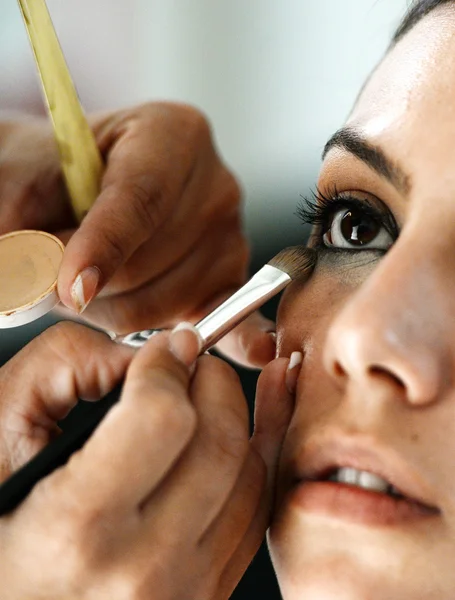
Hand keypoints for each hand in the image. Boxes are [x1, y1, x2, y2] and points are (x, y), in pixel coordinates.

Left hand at [0, 104, 274, 366]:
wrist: (84, 191)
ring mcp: (231, 235)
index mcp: (172, 134)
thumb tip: (36, 285)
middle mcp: (216, 183)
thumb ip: (26, 230)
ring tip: (89, 280)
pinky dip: (203, 333)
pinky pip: (210, 318)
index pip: (142, 197)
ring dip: (110, 308)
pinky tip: (220, 339)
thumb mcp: (26, 184)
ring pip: (163, 303)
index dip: (103, 247)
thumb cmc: (57, 180)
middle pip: (151, 260)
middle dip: (90, 283)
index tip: (70, 288)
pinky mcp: (230, 279)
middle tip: (53, 274)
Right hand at [0, 322, 295, 599]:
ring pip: (249, 476)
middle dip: (213, 381)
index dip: (167, 367)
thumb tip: (149, 354)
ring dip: (234, 416)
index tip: (163, 350)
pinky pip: (253, 515)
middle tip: (189, 364)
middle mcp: (140, 570)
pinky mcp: (203, 596)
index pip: (163, 419)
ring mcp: (181, 591)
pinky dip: (250, 461)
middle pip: (219, 443)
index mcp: (77, 529)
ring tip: (203, 394)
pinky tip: (231, 431)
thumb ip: (63, 365)